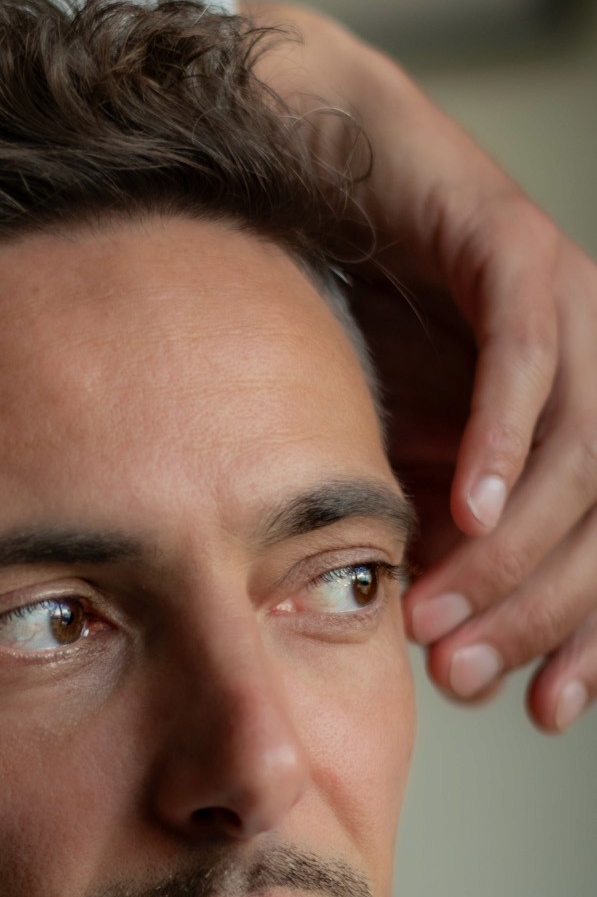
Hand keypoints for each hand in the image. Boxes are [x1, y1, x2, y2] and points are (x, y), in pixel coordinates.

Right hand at [246, 0, 596, 732]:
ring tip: (439, 614)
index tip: (546, 712)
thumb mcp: (407, 463)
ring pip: (581, 455)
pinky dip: (497, 444)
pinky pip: (526, 362)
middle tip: (467, 676)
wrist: (326, 183)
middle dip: (542, 613)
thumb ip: (439, 546)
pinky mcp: (520, 254)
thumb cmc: (368, 324)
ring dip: (510, 551)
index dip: (592, 639)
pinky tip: (463, 512)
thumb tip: (453, 658)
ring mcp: (575, 306)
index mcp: (592, 424)